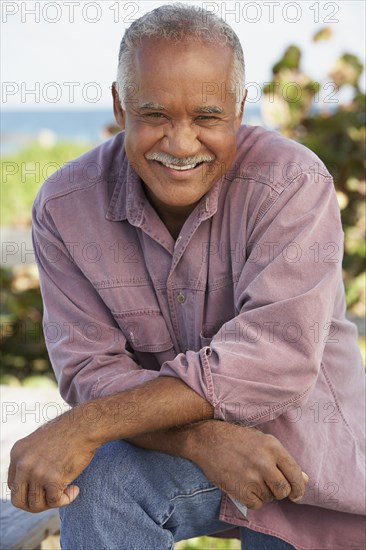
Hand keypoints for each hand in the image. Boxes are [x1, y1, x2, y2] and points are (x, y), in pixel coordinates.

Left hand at [8, 410, 96, 512]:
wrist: (85, 425)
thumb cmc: (69, 432)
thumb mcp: (41, 442)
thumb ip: (31, 460)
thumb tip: (30, 483)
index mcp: (17, 453)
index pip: (13, 485)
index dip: (28, 491)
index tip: (44, 489)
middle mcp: (22, 463)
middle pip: (19, 500)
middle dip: (36, 504)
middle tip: (52, 498)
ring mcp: (36, 472)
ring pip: (36, 504)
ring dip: (52, 502)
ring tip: (67, 491)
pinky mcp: (51, 479)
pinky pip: (55, 501)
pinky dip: (66, 500)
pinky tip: (75, 489)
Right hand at [191, 421, 308, 509]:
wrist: (207, 440)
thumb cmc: (237, 439)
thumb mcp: (262, 441)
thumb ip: (283, 460)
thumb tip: (305, 479)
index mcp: (273, 446)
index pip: (295, 474)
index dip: (299, 487)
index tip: (296, 494)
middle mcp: (265, 461)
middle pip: (284, 490)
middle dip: (280, 492)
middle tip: (270, 486)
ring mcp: (252, 476)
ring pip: (269, 498)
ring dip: (263, 493)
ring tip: (251, 478)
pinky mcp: (240, 489)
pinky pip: (256, 504)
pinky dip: (251, 499)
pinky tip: (243, 485)